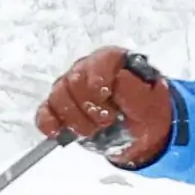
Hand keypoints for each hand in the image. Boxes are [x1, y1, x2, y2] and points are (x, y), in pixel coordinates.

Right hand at [37, 44, 175, 168]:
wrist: (138, 133)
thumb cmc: (145, 112)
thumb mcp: (149, 103)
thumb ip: (135, 90)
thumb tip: (120, 77)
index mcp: (111, 61)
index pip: (98, 61)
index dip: (98, 80)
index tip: (105, 98)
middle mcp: (87, 69)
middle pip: (74, 81)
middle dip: (88, 107)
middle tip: (106, 122)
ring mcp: (69, 88)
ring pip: (58, 95)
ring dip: (74, 119)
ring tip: (91, 131)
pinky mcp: (59, 108)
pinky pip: (45, 111)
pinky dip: (48, 122)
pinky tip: (56, 132)